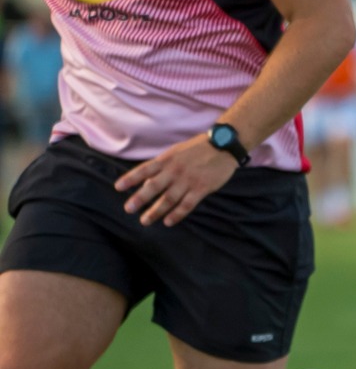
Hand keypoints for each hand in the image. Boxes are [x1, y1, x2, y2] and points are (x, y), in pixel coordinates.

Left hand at [115, 133, 238, 225]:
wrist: (223, 146)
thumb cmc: (198, 149)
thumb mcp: (176, 152)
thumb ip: (162, 165)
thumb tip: (147, 180)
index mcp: (167, 160)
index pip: (144, 170)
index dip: (131, 178)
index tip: (118, 188)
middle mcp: (175, 171)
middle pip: (154, 187)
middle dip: (140, 199)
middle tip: (129, 209)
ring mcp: (188, 180)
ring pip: (168, 199)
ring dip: (156, 211)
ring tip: (145, 220)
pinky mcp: (202, 188)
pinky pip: (187, 204)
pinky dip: (177, 214)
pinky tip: (168, 221)